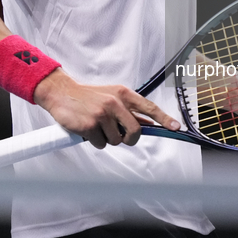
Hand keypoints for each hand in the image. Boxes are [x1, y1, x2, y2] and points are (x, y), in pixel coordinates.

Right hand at [33, 68, 180, 149]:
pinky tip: (87, 129)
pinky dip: (95, 141)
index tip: (176, 127)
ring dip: (107, 138)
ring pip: (116, 141)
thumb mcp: (112, 97)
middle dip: (128, 138)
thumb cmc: (88, 96)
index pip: (149, 107)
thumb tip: (149, 124)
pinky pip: (101, 144)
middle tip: (117, 134)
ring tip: (96, 125)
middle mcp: (115, 103)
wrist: (61, 93)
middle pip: (135, 133)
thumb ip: (129, 110)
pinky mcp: (90, 125)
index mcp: (123, 94)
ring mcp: (103, 114)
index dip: (164, 118)